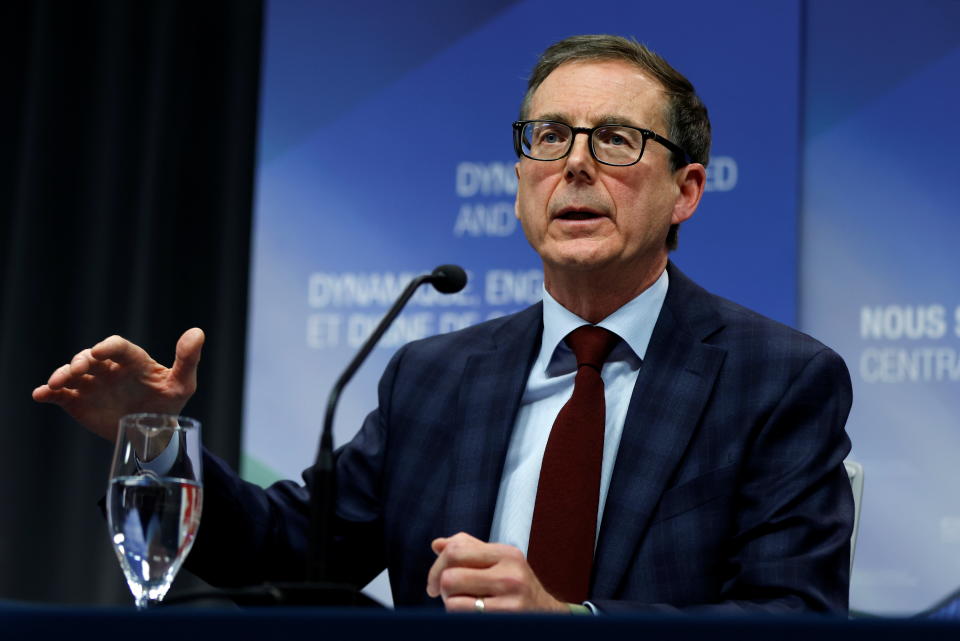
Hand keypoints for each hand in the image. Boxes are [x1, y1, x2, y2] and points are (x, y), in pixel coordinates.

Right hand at [32, 328, 204, 441]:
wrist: (151, 433)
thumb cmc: (168, 403)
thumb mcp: (182, 384)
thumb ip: (188, 359)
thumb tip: (197, 332)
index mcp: (134, 361)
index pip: (119, 347)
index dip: (109, 347)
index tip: (101, 352)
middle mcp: (109, 368)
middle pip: (90, 358)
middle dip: (82, 361)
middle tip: (78, 369)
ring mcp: (92, 384)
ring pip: (72, 373)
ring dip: (62, 374)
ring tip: (57, 383)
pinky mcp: (77, 400)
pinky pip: (60, 394)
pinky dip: (47, 392)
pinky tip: (40, 395)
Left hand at [426, 532, 568, 612]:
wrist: (546, 617)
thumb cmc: (515, 587)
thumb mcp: (498, 563)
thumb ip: (469, 550)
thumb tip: (437, 544)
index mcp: (506, 553)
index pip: (456, 549)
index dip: (437, 565)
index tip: (434, 581)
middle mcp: (510, 573)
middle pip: (450, 575)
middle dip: (440, 586)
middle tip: (444, 594)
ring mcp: (509, 597)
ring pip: (452, 598)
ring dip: (449, 603)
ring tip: (461, 604)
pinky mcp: (505, 617)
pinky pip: (461, 613)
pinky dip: (458, 615)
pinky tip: (470, 615)